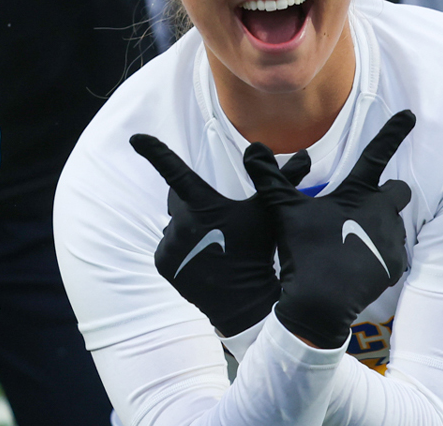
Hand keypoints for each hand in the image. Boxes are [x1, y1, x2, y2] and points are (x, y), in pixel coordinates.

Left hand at [130, 133, 309, 337]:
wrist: (243, 303)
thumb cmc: (256, 253)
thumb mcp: (268, 214)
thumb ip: (281, 181)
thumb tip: (306, 155)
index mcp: (202, 204)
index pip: (174, 170)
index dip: (155, 152)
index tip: (137, 139)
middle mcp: (180, 221)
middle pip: (180, 200)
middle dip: (193, 203)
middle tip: (218, 221)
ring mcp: (169, 243)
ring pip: (178, 225)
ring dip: (191, 228)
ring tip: (215, 246)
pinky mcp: (163, 263)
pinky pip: (170, 246)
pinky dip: (183, 248)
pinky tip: (204, 260)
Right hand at [245, 111, 415, 349]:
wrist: (322, 303)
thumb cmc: (304, 252)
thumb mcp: (284, 211)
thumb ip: (270, 178)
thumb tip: (253, 148)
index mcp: (358, 194)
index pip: (377, 154)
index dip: (393, 132)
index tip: (409, 114)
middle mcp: (382, 212)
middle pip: (398, 190)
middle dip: (386, 192)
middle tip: (361, 206)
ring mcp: (392, 240)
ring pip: (394, 222)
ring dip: (380, 224)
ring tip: (351, 239)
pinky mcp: (395, 265)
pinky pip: (392, 251)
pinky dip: (379, 252)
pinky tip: (357, 262)